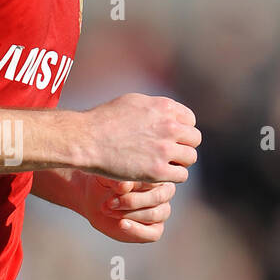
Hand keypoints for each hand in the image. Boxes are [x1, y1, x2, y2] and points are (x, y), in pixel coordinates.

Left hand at [76, 174, 176, 242]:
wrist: (95, 201)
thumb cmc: (105, 185)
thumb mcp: (106, 178)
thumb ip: (117, 180)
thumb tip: (125, 186)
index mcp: (158, 175)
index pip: (156, 179)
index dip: (137, 184)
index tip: (117, 188)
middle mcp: (164, 193)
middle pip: (157, 197)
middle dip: (132, 201)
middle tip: (110, 203)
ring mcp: (162, 212)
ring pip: (155, 214)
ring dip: (130, 214)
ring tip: (110, 210)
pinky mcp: (155, 230)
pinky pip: (152, 233)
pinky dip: (136, 230)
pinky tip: (121, 224)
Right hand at [83, 93, 199, 182]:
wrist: (86, 140)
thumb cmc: (103, 120)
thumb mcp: (133, 102)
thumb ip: (155, 108)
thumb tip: (167, 112)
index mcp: (165, 107)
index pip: (190, 120)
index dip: (181, 130)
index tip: (169, 139)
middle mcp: (169, 126)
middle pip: (194, 139)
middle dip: (183, 146)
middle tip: (168, 154)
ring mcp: (165, 149)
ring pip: (190, 158)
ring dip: (179, 162)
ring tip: (163, 165)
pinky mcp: (157, 171)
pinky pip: (181, 176)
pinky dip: (173, 177)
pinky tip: (159, 175)